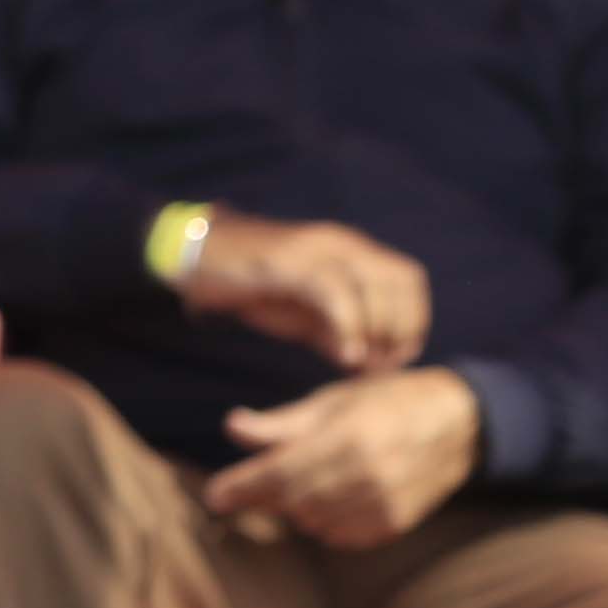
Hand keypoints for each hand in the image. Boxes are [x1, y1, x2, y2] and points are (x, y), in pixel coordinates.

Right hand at [184, 211, 430, 372]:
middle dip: (402, 325)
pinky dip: (349, 327)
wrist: (195, 259)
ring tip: (364, 363)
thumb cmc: (248, 286)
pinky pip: (336, 294)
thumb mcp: (300, 313)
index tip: (399, 354)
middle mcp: (342, 244)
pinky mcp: (291, 263)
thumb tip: (365, 360)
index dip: (413, 317)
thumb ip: (334, 332)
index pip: (406, 278)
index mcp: (349, 251)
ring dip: (379, 328)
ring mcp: (317, 250)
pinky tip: (344, 356)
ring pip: (376, 284)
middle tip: (385, 363)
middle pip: (400, 279)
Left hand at [210, 368, 483, 548]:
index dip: (240, 488)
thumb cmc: (388, 403)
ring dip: (295, 507)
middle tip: (252, 482)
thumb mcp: (334, 401)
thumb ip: (282, 423)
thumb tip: (232, 427)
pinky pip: (337, 535)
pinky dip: (323, 521)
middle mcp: (367, 476)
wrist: (461, 424)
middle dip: (264, 495)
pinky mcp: (393, 525)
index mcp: (348, 439)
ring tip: (307, 480)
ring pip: (309, 522)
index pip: (277, 475)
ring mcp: (383, 505)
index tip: (214, 495)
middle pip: (289, 502)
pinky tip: (333, 496)